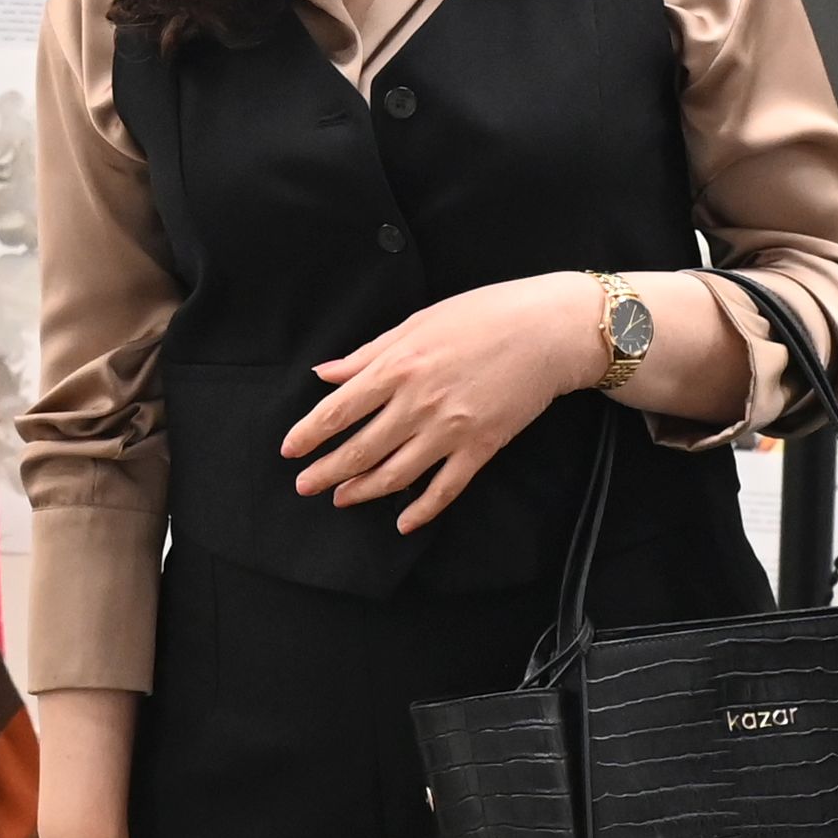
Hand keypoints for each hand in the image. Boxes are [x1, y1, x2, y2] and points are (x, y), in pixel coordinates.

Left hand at [282, 276, 604, 531]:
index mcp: (397, 366)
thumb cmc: (484, 315)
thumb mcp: (417, 322)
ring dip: (362, 492)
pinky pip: (445, 488)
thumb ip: (368, 354)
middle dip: (327, 472)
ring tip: (341, 500)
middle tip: (305, 487)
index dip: (310, 434)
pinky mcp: (481, 448)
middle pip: (360, 449)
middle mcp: (417, 403)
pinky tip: (404, 522)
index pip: (338, 410)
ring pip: (395, 474)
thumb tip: (325, 373)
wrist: (547, 331)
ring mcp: (449, 430)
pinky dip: (422, 510)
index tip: (289, 451)